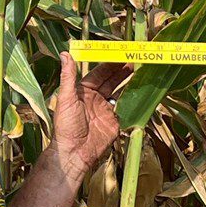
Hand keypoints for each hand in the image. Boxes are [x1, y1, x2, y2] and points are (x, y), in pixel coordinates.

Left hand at [52, 52, 130, 175]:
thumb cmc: (66, 125)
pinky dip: (132, 100)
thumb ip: (68, 76)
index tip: (119, 55)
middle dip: (121, 71)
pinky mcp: (116, 121)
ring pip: (119, 92)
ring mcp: (107, 110)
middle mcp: (96, 98)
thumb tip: (66, 54)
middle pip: (111, 81)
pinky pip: (125, 108)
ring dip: (128, 83)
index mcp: (83, 91)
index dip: (109, 64)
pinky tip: (140, 91)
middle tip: (133, 60)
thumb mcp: (66, 99)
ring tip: (139, 71)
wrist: (75, 152)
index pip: (99, 74)